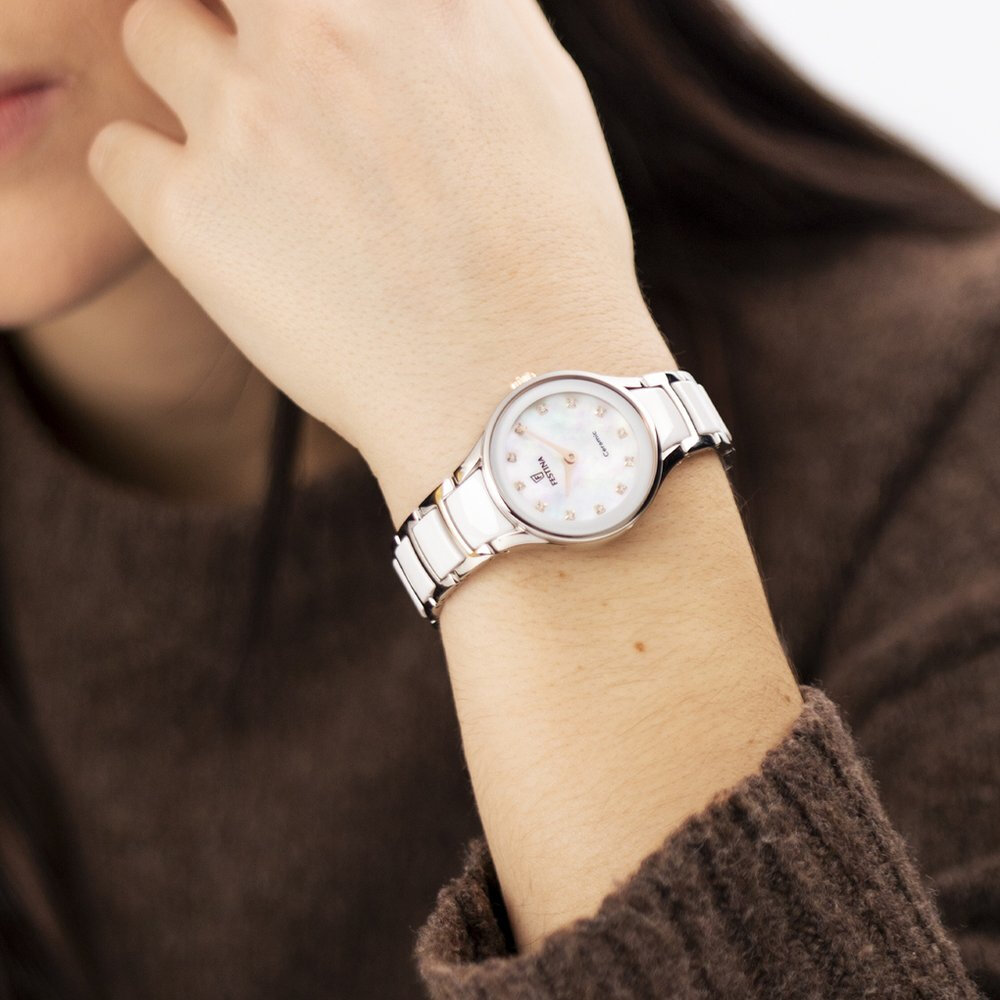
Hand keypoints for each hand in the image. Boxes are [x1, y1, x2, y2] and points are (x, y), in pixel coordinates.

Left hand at [86, 0, 670, 520]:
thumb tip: (428, 9)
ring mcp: (248, 114)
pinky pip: (119, 153)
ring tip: (239, 158)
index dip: (302, 9)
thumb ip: (468, 25)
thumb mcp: (544, 99)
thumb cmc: (551, 265)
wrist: (512, 386)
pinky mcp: (190, 209)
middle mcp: (322, 27)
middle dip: (236, 11)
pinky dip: (152, 181)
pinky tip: (211, 226)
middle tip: (266, 81)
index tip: (307, 40)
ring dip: (185, 81)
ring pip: (152, 32)